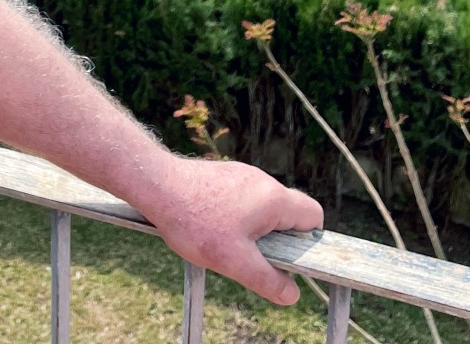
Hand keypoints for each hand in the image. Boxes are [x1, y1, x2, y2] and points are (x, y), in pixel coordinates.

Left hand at [138, 156, 323, 305]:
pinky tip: (209, 226)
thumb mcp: (234, 261)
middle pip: (287, 213)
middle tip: (249, 255)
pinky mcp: (223, 175)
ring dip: (252, 229)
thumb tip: (291, 295)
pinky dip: (233, 216)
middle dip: (274, 239)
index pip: (314, 216)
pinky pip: (241, 199)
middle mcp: (262, 181)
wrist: (156, 185)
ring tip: (224, 242)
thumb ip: (267, 280)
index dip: (307, 241)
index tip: (285, 257)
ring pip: (261, 208)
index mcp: (274, 199)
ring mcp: (242, 175)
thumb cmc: (195, 221)